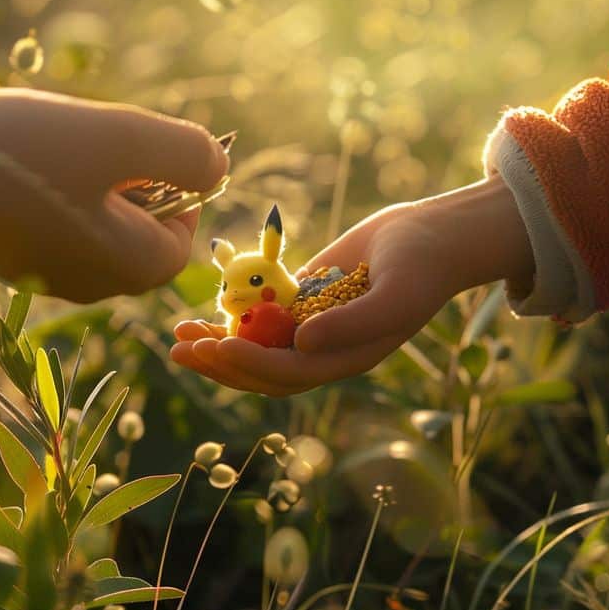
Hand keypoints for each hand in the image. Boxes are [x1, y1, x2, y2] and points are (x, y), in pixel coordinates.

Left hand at [171, 178, 532, 395]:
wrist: (431, 236)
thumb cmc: (421, 266)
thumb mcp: (395, 294)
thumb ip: (353, 323)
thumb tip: (301, 343)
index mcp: (343, 359)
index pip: (287, 373)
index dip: (250, 364)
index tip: (218, 346)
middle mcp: (321, 349)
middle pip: (259, 370)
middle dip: (218, 362)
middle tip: (178, 347)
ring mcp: (310, 325)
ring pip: (253, 344)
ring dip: (215, 342)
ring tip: (177, 333)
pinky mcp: (302, 298)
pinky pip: (259, 314)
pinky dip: (230, 314)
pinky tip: (201, 307)